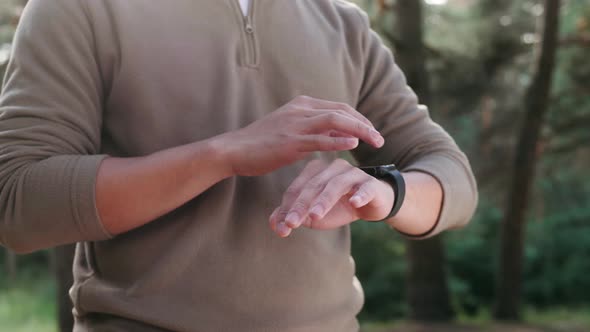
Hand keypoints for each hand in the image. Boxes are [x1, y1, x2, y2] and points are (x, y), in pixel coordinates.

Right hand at [216, 96, 383, 175]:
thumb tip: (339, 136)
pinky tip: (354, 145)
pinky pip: (320, 140)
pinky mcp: (290, 142)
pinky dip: (339, 141)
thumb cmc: (261, 143)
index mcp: (302, 105)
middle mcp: (301, 110)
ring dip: (360, 131)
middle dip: (365, 124)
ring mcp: (296, 125)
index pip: (340, 107)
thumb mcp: (290, 130)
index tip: (372, 132)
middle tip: (380, 139)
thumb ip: (314, 131)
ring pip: (335, 122)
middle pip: (342, 111)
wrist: (234, 149)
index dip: (360, 119)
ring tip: (375, 142)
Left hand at [269, 159, 394, 236]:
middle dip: (302, 205)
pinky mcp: (371, 184)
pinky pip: (365, 188)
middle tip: (292, 223)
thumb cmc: (339, 206)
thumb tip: (274, 226)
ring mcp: (353, 174)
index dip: (289, 206)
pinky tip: (354, 203)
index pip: (298, 188)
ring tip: (315, 216)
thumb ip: (293, 216)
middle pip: (314, 186)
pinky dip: (360, 194)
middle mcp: (333, 168)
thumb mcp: (314, 213)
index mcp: (316, 171)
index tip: (283, 225)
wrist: (373, 204)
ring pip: (336, 185)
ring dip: (324, 200)